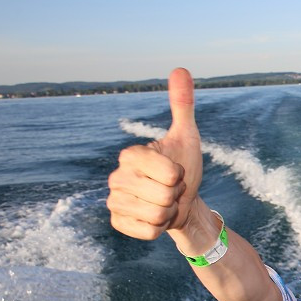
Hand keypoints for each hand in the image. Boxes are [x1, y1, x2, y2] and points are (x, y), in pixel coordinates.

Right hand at [106, 68, 201, 239]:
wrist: (181, 203)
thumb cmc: (184, 168)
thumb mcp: (186, 137)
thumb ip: (182, 105)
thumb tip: (180, 69)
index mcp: (130, 155)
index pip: (169, 173)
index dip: (180, 176)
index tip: (175, 172)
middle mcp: (116, 177)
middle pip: (163, 196)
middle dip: (176, 196)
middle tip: (171, 190)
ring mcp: (114, 201)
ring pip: (157, 215)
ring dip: (168, 213)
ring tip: (164, 203)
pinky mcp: (118, 223)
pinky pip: (148, 232)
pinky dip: (159, 229)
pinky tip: (155, 218)